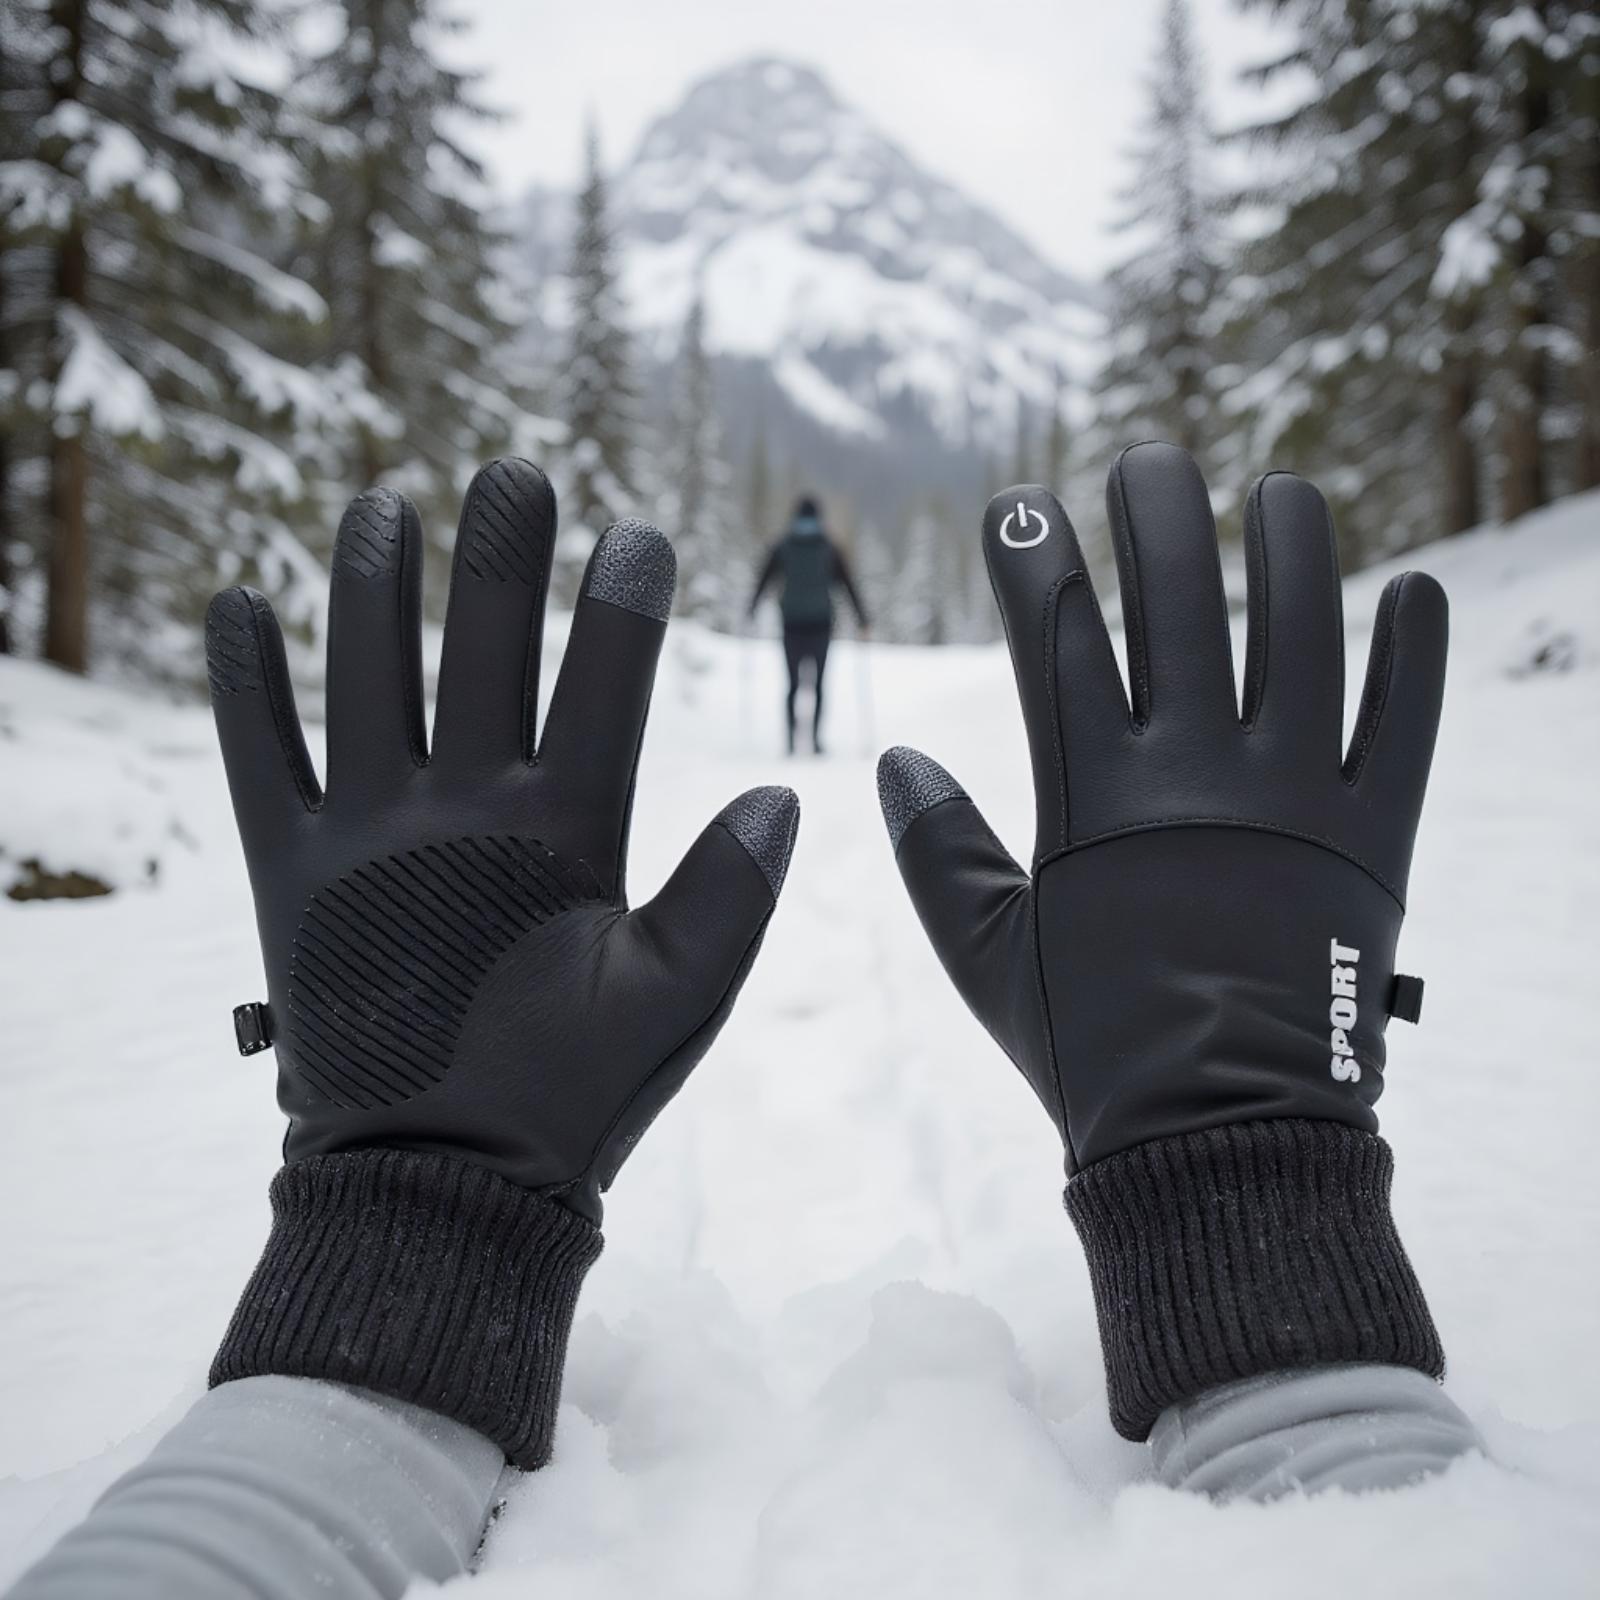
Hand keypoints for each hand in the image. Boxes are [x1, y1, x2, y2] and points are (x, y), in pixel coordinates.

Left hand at [207, 459, 797, 1462]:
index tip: (638, 533)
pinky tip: (235, 604)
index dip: (625, 601)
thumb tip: (781, 792)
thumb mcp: (680, 1003)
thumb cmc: (568, 1092)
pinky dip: (242, 680)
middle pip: (479, 647)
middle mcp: (455, 813)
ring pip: (362, 674)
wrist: (432, 1186)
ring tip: (380, 505)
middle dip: (501, 553)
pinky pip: (257, 754)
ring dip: (372, 582)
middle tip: (511, 473)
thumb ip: (732, 896)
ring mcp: (362, 834)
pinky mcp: (287, 871)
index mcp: (556, 837)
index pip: (602, 685)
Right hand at [877, 443, 1446, 1434]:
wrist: (1220, 1141)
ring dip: (1294, 544)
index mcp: (1095, 799)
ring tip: (1282, 489)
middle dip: (1156, 512)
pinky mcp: (1372, 837)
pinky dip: (1415, 653)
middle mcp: (1195, 776)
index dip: (1029, 555)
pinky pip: (1403, 724)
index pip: (1054, 637)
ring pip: (1302, 630)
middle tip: (1147, 465)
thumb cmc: (1093, 1049)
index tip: (1017, 506)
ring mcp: (1291, 800)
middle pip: (1178, 600)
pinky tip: (1417, 589)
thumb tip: (893, 759)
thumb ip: (937, 852)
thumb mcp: (987, 956)